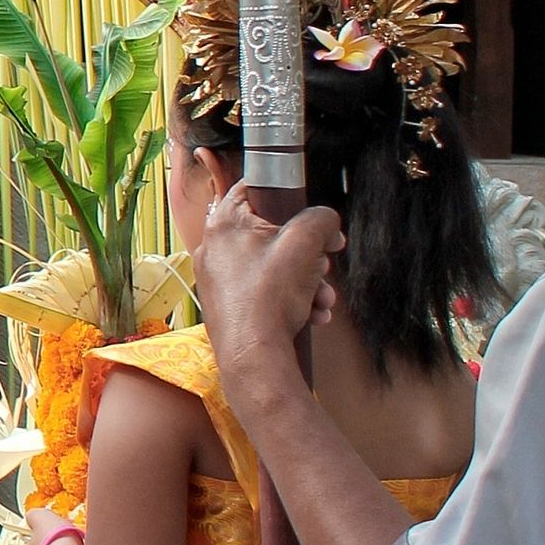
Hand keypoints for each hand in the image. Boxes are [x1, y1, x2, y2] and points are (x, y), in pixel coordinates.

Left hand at [195, 192, 344, 408]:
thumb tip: (327, 224)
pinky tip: (314, 314)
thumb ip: (321, 220)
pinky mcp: (230, 304)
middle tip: (324, 264)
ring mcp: (221, 278)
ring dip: (308, 281)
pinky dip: (293, 299)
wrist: (253, 356)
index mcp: (224, 222)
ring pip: (275, 266)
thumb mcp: (304, 244)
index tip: (307, 212)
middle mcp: (216, 248)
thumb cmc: (268, 298)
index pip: (253, 187)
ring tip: (323, 298)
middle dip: (308, 252)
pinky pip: (267, 290)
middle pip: (273, 233)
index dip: (286, 196)